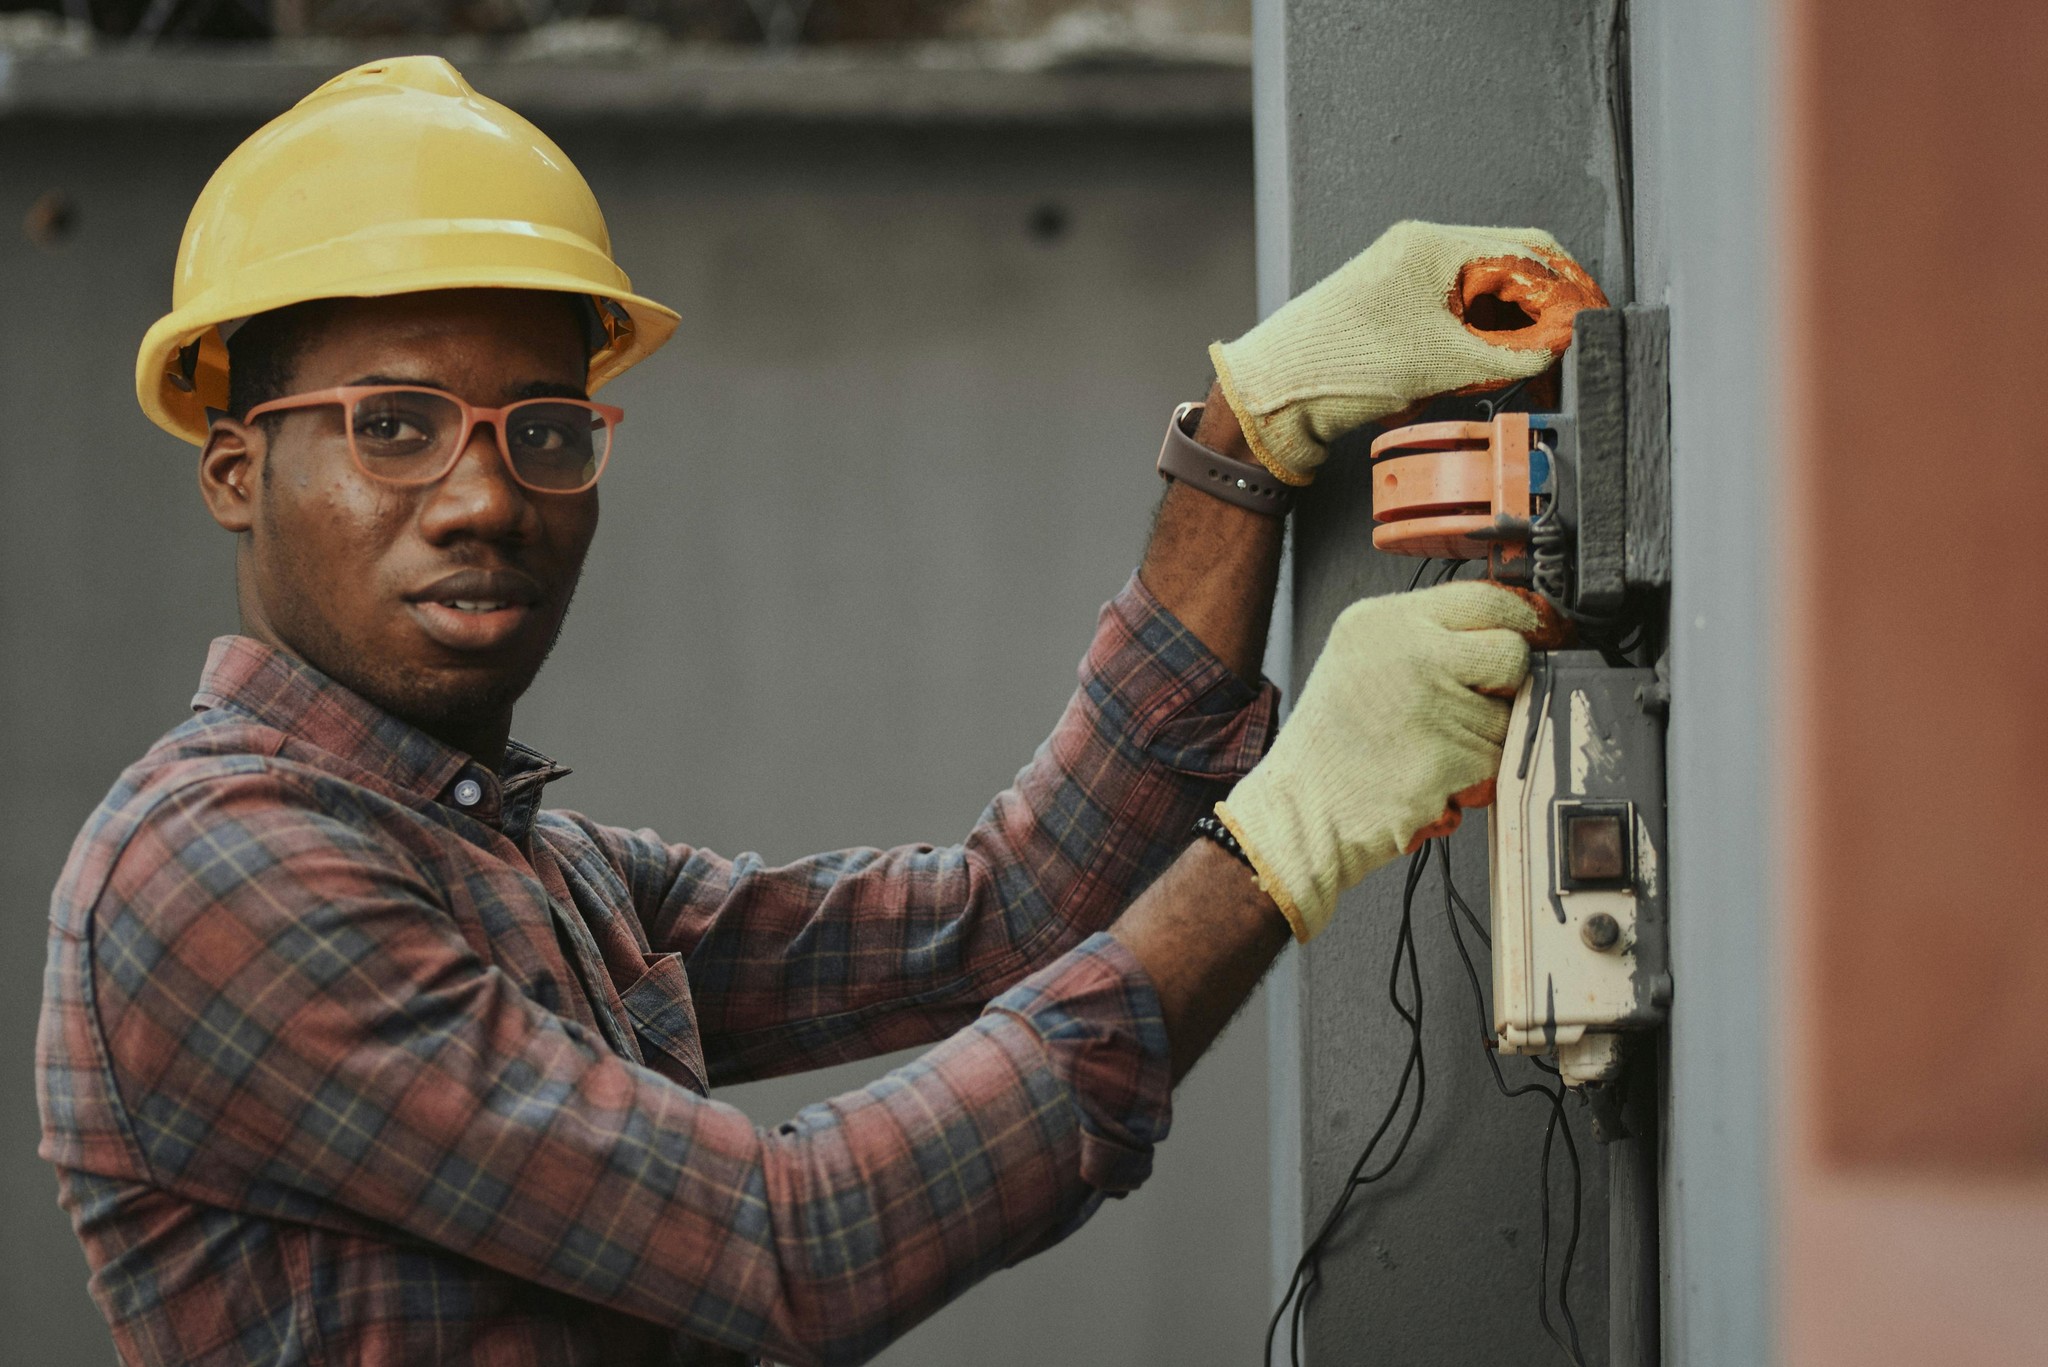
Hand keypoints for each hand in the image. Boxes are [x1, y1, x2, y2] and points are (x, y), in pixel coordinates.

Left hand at [1209, 221, 1606, 485]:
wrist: (1274, 395)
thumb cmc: (1335, 366)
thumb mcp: (1441, 362)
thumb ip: (1512, 351)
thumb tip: (1560, 343)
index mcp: (1432, 245)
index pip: (1528, 251)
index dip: (1568, 289)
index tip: (1588, 322)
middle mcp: (1419, 251)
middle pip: (1510, 269)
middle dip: (1543, 310)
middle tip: (1566, 349)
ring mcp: (1405, 278)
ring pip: (1485, 295)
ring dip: (1513, 329)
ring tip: (1530, 366)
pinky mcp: (1396, 309)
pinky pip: (1457, 315)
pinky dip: (1481, 340)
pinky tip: (1489, 368)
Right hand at [1214, 582, 1538, 940]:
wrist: (1301, 812)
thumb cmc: (1332, 746)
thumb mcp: (1361, 659)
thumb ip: (1425, 637)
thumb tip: (1508, 631)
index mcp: (1384, 621)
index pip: (1485, 597)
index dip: (1518, 620)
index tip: (1531, 637)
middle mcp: (1408, 654)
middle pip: (1511, 651)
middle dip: (1507, 682)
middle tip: (1475, 703)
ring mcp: (1430, 705)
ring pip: (1510, 713)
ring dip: (1487, 737)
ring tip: (1432, 747)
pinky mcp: (1448, 758)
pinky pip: (1499, 759)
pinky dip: (1477, 774)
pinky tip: (1434, 774)